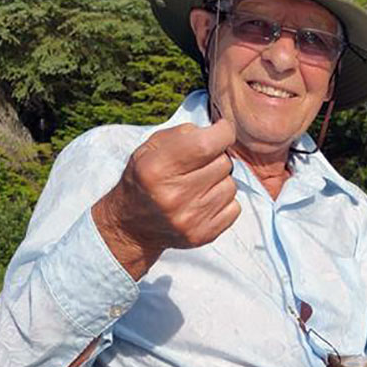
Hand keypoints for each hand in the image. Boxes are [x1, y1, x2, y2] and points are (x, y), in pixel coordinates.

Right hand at [92, 118, 239, 277]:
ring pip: (231, 186)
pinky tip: (206, 201)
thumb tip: (220, 130)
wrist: (132, 225)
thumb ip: (184, 134)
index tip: (222, 131)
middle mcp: (173, 196)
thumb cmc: (146, 178)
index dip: (223, 133)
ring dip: (221, 181)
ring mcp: (189, 219)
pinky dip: (224, 202)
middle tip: (202, 164)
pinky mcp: (202, 236)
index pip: (206, 144)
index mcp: (157, 168)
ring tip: (201, 184)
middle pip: (223, 164)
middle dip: (218, 158)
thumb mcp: (152, 147)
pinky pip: (234, 208)